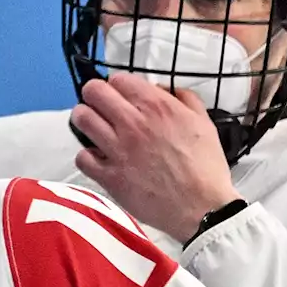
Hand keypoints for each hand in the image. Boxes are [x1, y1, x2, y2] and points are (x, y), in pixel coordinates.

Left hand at [70, 73, 242, 243]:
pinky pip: (81, 156)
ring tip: (94, 127)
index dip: (117, 85)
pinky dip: (87, 155)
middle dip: (95, 95)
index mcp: (157, 107)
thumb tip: (162, 89)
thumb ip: (183, 98)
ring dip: (85, 118)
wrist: (202, 207)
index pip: (118, 79)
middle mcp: (133, 123)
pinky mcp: (108, 175)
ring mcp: (117, 149)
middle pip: (93, 92)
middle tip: (101, 105)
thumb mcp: (203, 122)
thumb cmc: (205, 167)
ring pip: (81, 118)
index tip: (120, 94)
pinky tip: (98, 157)